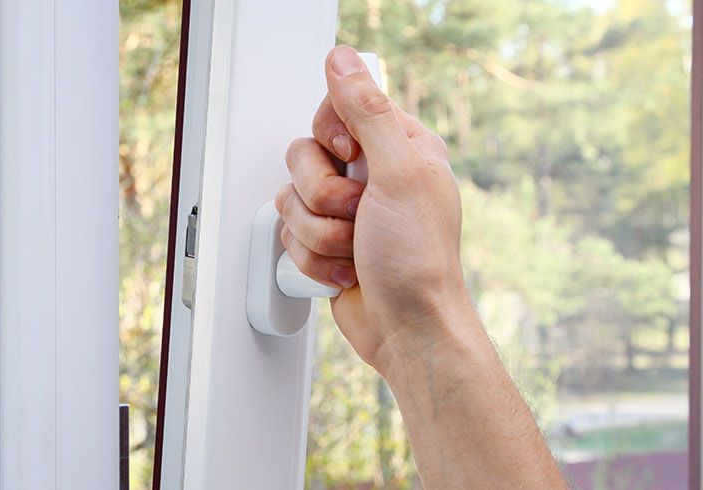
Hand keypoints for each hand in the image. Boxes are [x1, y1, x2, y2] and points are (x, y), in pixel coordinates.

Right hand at [275, 45, 468, 373]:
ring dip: (319, 234)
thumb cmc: (418, 260)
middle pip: (303, 156)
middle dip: (323, 196)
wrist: (408, 330)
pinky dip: (314, 259)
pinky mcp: (326, 243)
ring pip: (291, 199)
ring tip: (355, 250)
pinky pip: (290, 235)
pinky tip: (346, 270)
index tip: (350, 158)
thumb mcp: (398, 173)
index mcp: (398, 146)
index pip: (336, 110)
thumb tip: (342, 60)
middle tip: (358, 213)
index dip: (331, 137)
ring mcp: (346, 212)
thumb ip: (366, 111)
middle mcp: (371, 175)